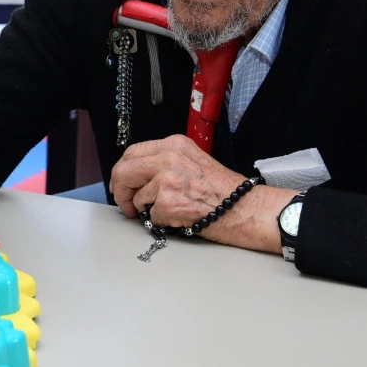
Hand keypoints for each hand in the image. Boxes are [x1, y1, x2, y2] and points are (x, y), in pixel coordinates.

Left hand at [110, 135, 247, 223]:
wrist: (246, 208)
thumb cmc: (225, 190)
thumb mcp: (193, 162)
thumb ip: (165, 162)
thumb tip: (138, 175)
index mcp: (174, 145)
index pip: (132, 152)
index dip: (122, 171)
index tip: (122, 184)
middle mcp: (169, 157)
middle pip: (124, 170)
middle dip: (120, 191)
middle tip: (126, 204)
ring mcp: (168, 179)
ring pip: (137, 197)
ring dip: (147, 209)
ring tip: (169, 211)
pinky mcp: (169, 201)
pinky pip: (151, 216)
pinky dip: (162, 222)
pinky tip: (180, 217)